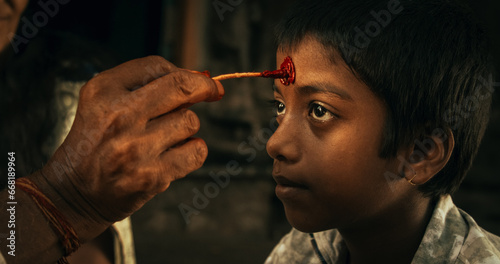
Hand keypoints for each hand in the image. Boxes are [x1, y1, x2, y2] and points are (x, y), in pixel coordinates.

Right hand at [34, 56, 223, 239]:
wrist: (75, 191)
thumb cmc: (96, 142)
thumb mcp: (102, 100)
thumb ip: (143, 83)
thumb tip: (198, 77)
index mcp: (104, 91)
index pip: (156, 66)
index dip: (185, 71)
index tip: (201, 78)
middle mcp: (119, 116)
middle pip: (181, 87)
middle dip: (205, 87)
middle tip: (214, 91)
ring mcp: (136, 148)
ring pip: (190, 121)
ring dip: (187, 127)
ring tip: (167, 137)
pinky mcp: (151, 176)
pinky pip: (196, 152)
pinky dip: (193, 150)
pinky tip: (176, 153)